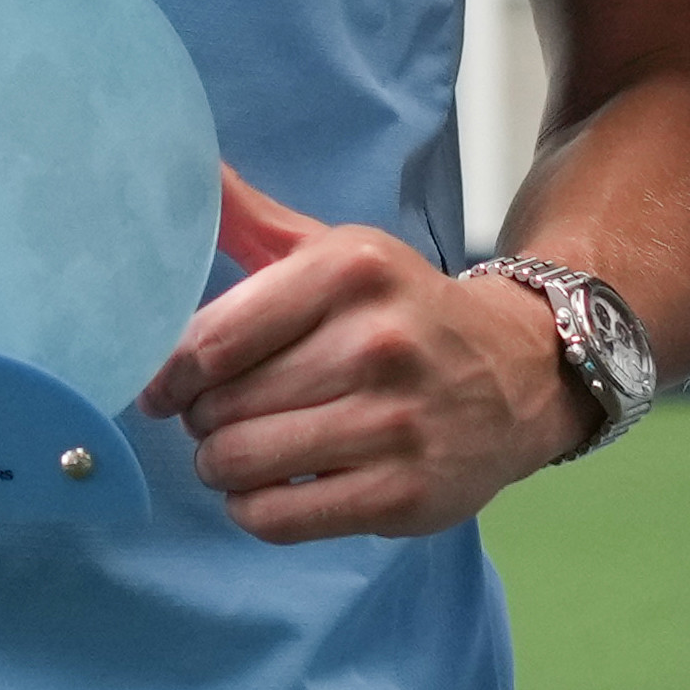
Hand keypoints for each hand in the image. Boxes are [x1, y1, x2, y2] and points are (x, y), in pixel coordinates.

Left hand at [136, 169, 579, 543]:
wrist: (522, 373)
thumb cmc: (403, 312)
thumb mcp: (339, 252)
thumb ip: (253, 219)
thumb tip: (188, 171)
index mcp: (349, 270)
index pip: (212, 339)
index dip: (170, 374)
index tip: (167, 387)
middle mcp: (376, 343)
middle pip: (221, 405)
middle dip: (200, 420)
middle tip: (215, 418)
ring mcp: (394, 424)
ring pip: (242, 463)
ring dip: (219, 467)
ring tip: (236, 455)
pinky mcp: (404, 495)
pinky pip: (279, 519)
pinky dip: (252, 510)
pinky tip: (267, 491)